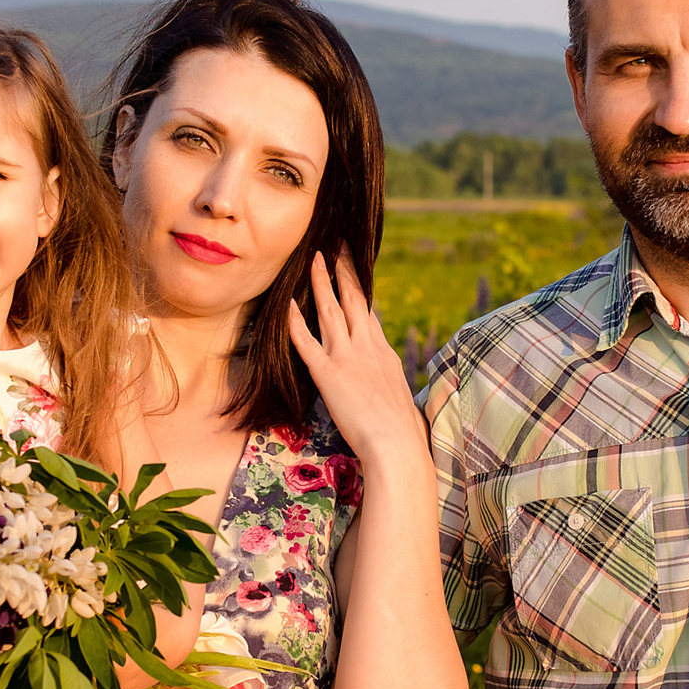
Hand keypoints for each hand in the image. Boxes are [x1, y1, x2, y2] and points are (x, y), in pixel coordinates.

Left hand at [285, 252, 423, 463]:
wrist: (396, 443)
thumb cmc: (401, 430)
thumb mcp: (400, 397)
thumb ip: (388, 384)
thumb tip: (389, 388)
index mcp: (383, 351)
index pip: (368, 311)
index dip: (360, 287)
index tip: (354, 268)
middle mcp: (367, 346)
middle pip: (354, 298)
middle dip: (344, 270)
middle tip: (337, 245)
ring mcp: (347, 357)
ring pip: (331, 310)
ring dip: (321, 283)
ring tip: (315, 259)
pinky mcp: (328, 373)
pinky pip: (307, 342)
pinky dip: (295, 322)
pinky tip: (287, 305)